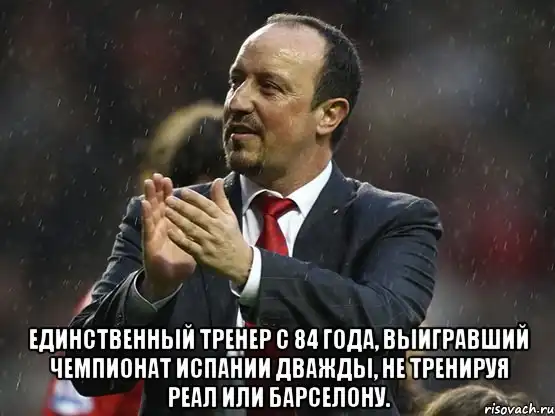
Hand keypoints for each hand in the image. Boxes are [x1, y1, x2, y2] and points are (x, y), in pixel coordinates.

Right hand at [140, 173, 195, 300]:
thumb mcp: (193, 241)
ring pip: (151, 212)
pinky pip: (148, 227)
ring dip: (149, 197)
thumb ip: (198, 227)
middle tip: (156, 175)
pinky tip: (144, 204)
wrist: (171, 278)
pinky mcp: (149, 242)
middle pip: (158, 204)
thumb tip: (207, 215)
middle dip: (157, 190)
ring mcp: (154, 233)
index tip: (168, 178)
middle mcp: (161, 226)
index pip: (169, 205)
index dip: (168, 192)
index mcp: (171, 224)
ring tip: (148, 183)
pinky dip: (145, 215)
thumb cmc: (181, 259)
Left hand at [164, 178, 252, 284]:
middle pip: (198, 216)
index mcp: (222, 219)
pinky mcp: (202, 255)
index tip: (182, 191)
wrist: (239, 262)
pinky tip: (169, 231)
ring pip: (191, 230)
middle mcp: (215, 229)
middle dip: (182, 207)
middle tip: (169, 199)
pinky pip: (189, 246)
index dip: (195, 198)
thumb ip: (221, 198)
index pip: (208, 206)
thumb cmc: (232, 236)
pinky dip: (179, 239)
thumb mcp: (230, 216)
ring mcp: (208, 243)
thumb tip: (217, 180)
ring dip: (178, 220)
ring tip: (166, 211)